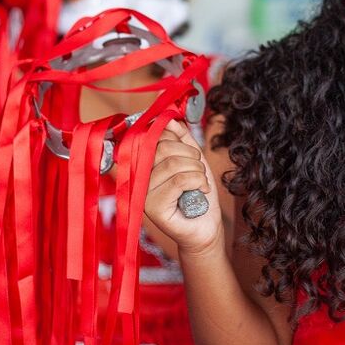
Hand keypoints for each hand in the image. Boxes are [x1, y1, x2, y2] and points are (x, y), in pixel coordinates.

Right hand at [145, 120, 223, 257]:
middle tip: (198, 170)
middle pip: (163, 148)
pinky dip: (199, 181)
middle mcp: (138, 177)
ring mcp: (143, 193)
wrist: (206, 226)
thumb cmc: (197, 193)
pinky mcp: (153, 207)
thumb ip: (181, 138)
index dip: (176, 139)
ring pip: (174, 164)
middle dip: (191, 156)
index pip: (154, 136)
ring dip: (197, 171)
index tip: (189, 153)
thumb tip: (168, 119)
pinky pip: (179, 180)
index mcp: (144, 163)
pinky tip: (201, 191)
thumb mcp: (193, 158)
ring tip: (200, 182)